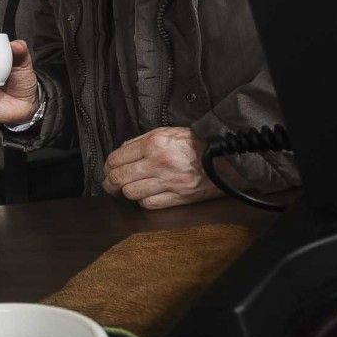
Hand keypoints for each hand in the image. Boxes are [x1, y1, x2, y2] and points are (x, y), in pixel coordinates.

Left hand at [102, 127, 222, 208]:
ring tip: (128, 190)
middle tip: (109, 184)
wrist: (228, 159)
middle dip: (109, 183)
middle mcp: (158, 162)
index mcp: (154, 143)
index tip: (108, 169)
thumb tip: (121, 151)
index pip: (116, 158)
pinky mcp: (178, 197)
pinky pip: (149, 204)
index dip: (107, 166)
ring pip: (131, 193)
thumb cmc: (198, 144)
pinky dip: (143, 201)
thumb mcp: (168, 132)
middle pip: (119, 178)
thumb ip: (142, 141)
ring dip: (126, 192)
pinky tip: (145, 195)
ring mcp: (168, 182)